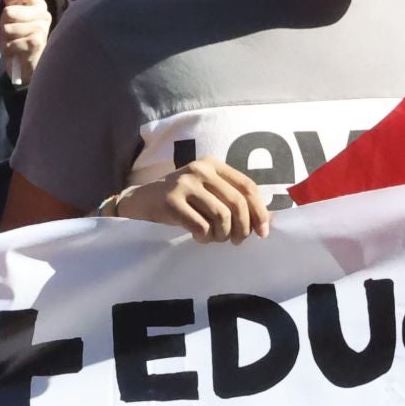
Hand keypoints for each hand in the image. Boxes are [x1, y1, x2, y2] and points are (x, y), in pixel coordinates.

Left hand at [0, 0, 51, 79]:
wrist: (26, 64)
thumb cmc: (19, 37)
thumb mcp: (12, 16)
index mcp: (38, 3)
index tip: (9, 6)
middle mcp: (43, 13)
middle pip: (9, 10)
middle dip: (3, 23)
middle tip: (10, 31)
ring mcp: (42, 28)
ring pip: (8, 27)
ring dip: (6, 38)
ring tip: (14, 41)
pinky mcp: (37, 43)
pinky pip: (11, 42)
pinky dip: (9, 49)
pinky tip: (16, 51)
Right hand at [117, 158, 271, 243]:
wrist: (140, 200)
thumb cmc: (180, 199)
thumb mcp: (206, 190)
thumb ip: (230, 198)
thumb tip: (264, 222)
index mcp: (212, 164)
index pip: (247, 186)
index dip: (259, 211)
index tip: (262, 232)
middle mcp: (200, 169)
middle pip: (237, 203)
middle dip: (243, 228)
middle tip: (236, 241)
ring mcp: (184, 184)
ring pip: (221, 216)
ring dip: (222, 235)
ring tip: (213, 238)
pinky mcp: (171, 201)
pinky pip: (201, 226)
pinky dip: (205, 237)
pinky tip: (198, 237)